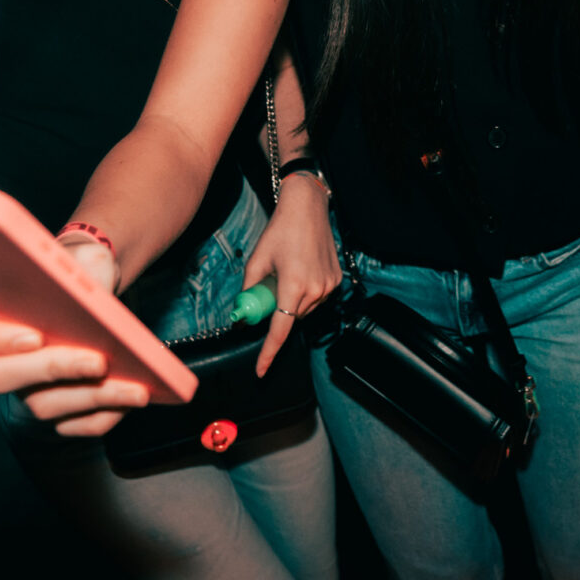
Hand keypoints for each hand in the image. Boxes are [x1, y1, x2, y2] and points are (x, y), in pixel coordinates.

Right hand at [0, 263, 151, 437]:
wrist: (95, 286)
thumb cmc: (72, 269)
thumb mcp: (70, 255)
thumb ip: (64, 261)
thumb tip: (82, 278)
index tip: (33, 336)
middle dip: (51, 370)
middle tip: (97, 361)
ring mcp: (18, 385)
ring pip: (39, 404)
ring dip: (90, 397)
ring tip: (133, 387)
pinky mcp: (48, 406)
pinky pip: (69, 424)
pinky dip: (102, 416)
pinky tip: (130, 400)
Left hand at [241, 172, 342, 375]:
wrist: (308, 208)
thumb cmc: (279, 231)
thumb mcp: (257, 260)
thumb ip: (250, 290)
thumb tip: (243, 313)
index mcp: (293, 284)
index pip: (280, 328)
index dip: (268, 352)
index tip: (260, 371)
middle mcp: (315, 289)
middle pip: (290, 318)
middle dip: (276, 312)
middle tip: (267, 289)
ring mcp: (329, 286)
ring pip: (303, 310)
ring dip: (291, 302)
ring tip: (286, 273)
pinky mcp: (336, 281)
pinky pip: (315, 299)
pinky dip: (304, 294)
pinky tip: (300, 271)